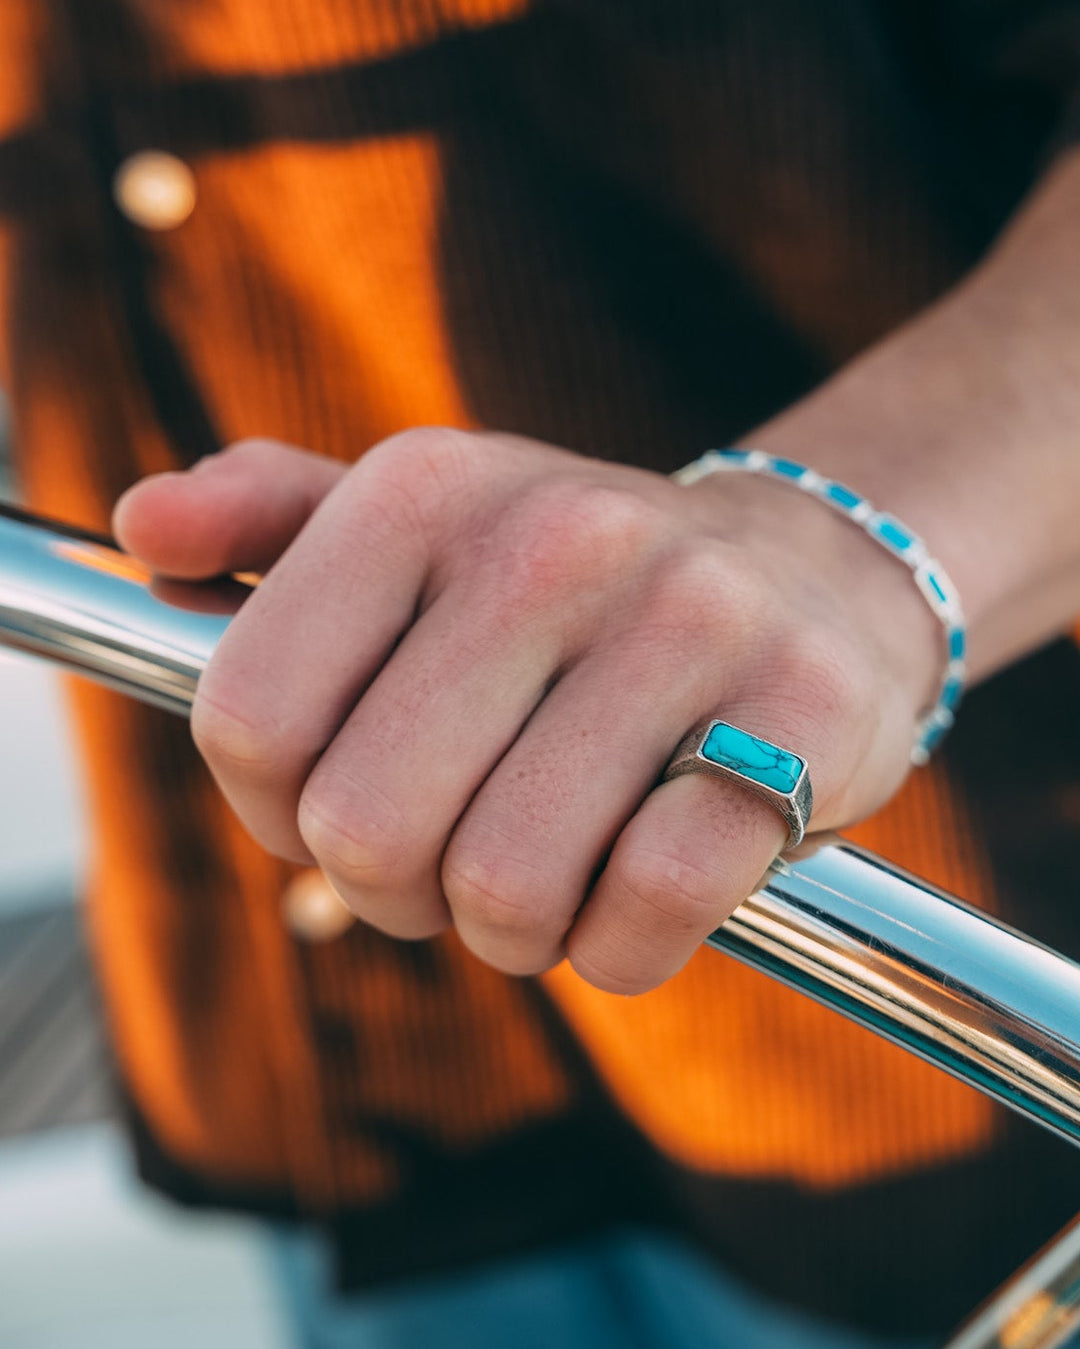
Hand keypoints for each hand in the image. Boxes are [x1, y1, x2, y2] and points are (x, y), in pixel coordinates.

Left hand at [114, 429, 939, 992]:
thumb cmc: (581, 587)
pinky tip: (643, 889)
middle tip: (455, 861)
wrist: (812, 577)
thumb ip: (270, 523)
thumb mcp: (428, 524)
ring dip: (515, 930)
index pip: (250, 720)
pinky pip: (648, 909)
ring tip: (552, 872)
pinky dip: (625, 945)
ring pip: (506, 890)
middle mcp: (554, 538)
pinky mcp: (801, 715)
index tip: (340, 808)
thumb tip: (142, 527)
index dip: (279, 813)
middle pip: (367, 832)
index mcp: (427, 491)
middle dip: (398, 892)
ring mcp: (691, 621)